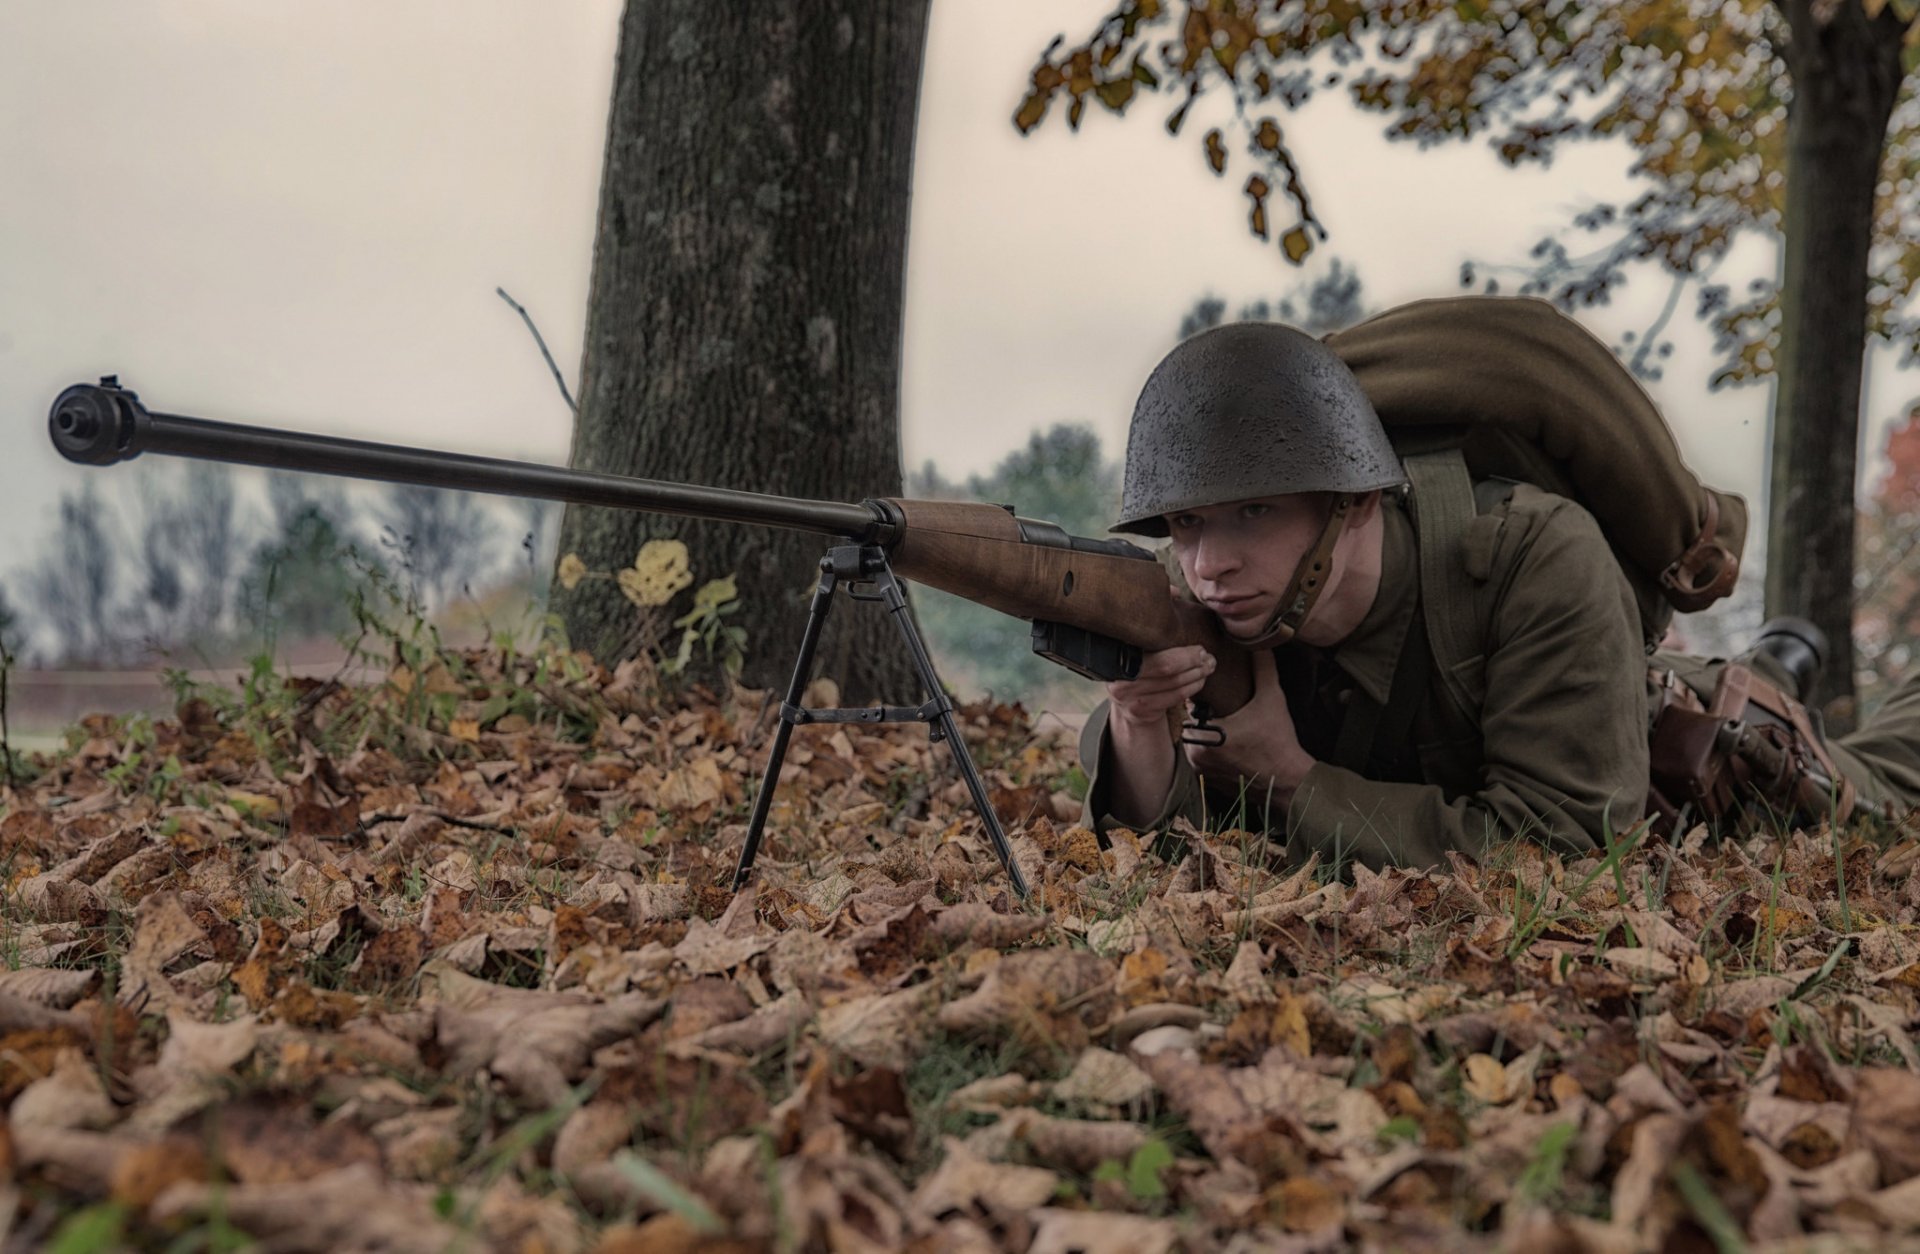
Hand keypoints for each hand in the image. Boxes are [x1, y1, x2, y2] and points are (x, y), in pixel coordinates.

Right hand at [1106, 645, 1215, 730]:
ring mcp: (1129, 698)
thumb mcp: (1137, 654)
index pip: (1153, 652)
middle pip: (1165, 667)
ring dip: (1197, 675)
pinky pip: (1174, 697)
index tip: (1199, 649)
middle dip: (1193, 662)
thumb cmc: (1139, 672)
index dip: (1181, 652)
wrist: (1127, 703)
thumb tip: (1190, 628)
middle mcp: (1120, 678)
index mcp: (1117, 657)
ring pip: (1174, 684)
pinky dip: (1192, 688)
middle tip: (1208, 658)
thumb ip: (1152, 642)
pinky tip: (1199, 681)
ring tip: (1208, 667)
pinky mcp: (1141, 711)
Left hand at [1183, 653, 1314, 796]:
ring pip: (1197, 740)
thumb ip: (1263, 668)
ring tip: (1229, 724)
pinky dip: (1213, 750)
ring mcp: (1201, 770)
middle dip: (1207, 714)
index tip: (1218, 691)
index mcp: (1205, 734)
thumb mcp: (1272, 699)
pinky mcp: (1208, 781)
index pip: (1191, 705)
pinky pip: (1203, 757)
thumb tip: (1260, 644)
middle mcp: (1196, 754)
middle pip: (1193, 722)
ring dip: (1208, 732)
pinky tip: (1231, 743)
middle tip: (1225, 707)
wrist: (1288, 781)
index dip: (1204, 695)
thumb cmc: (1279, 740)